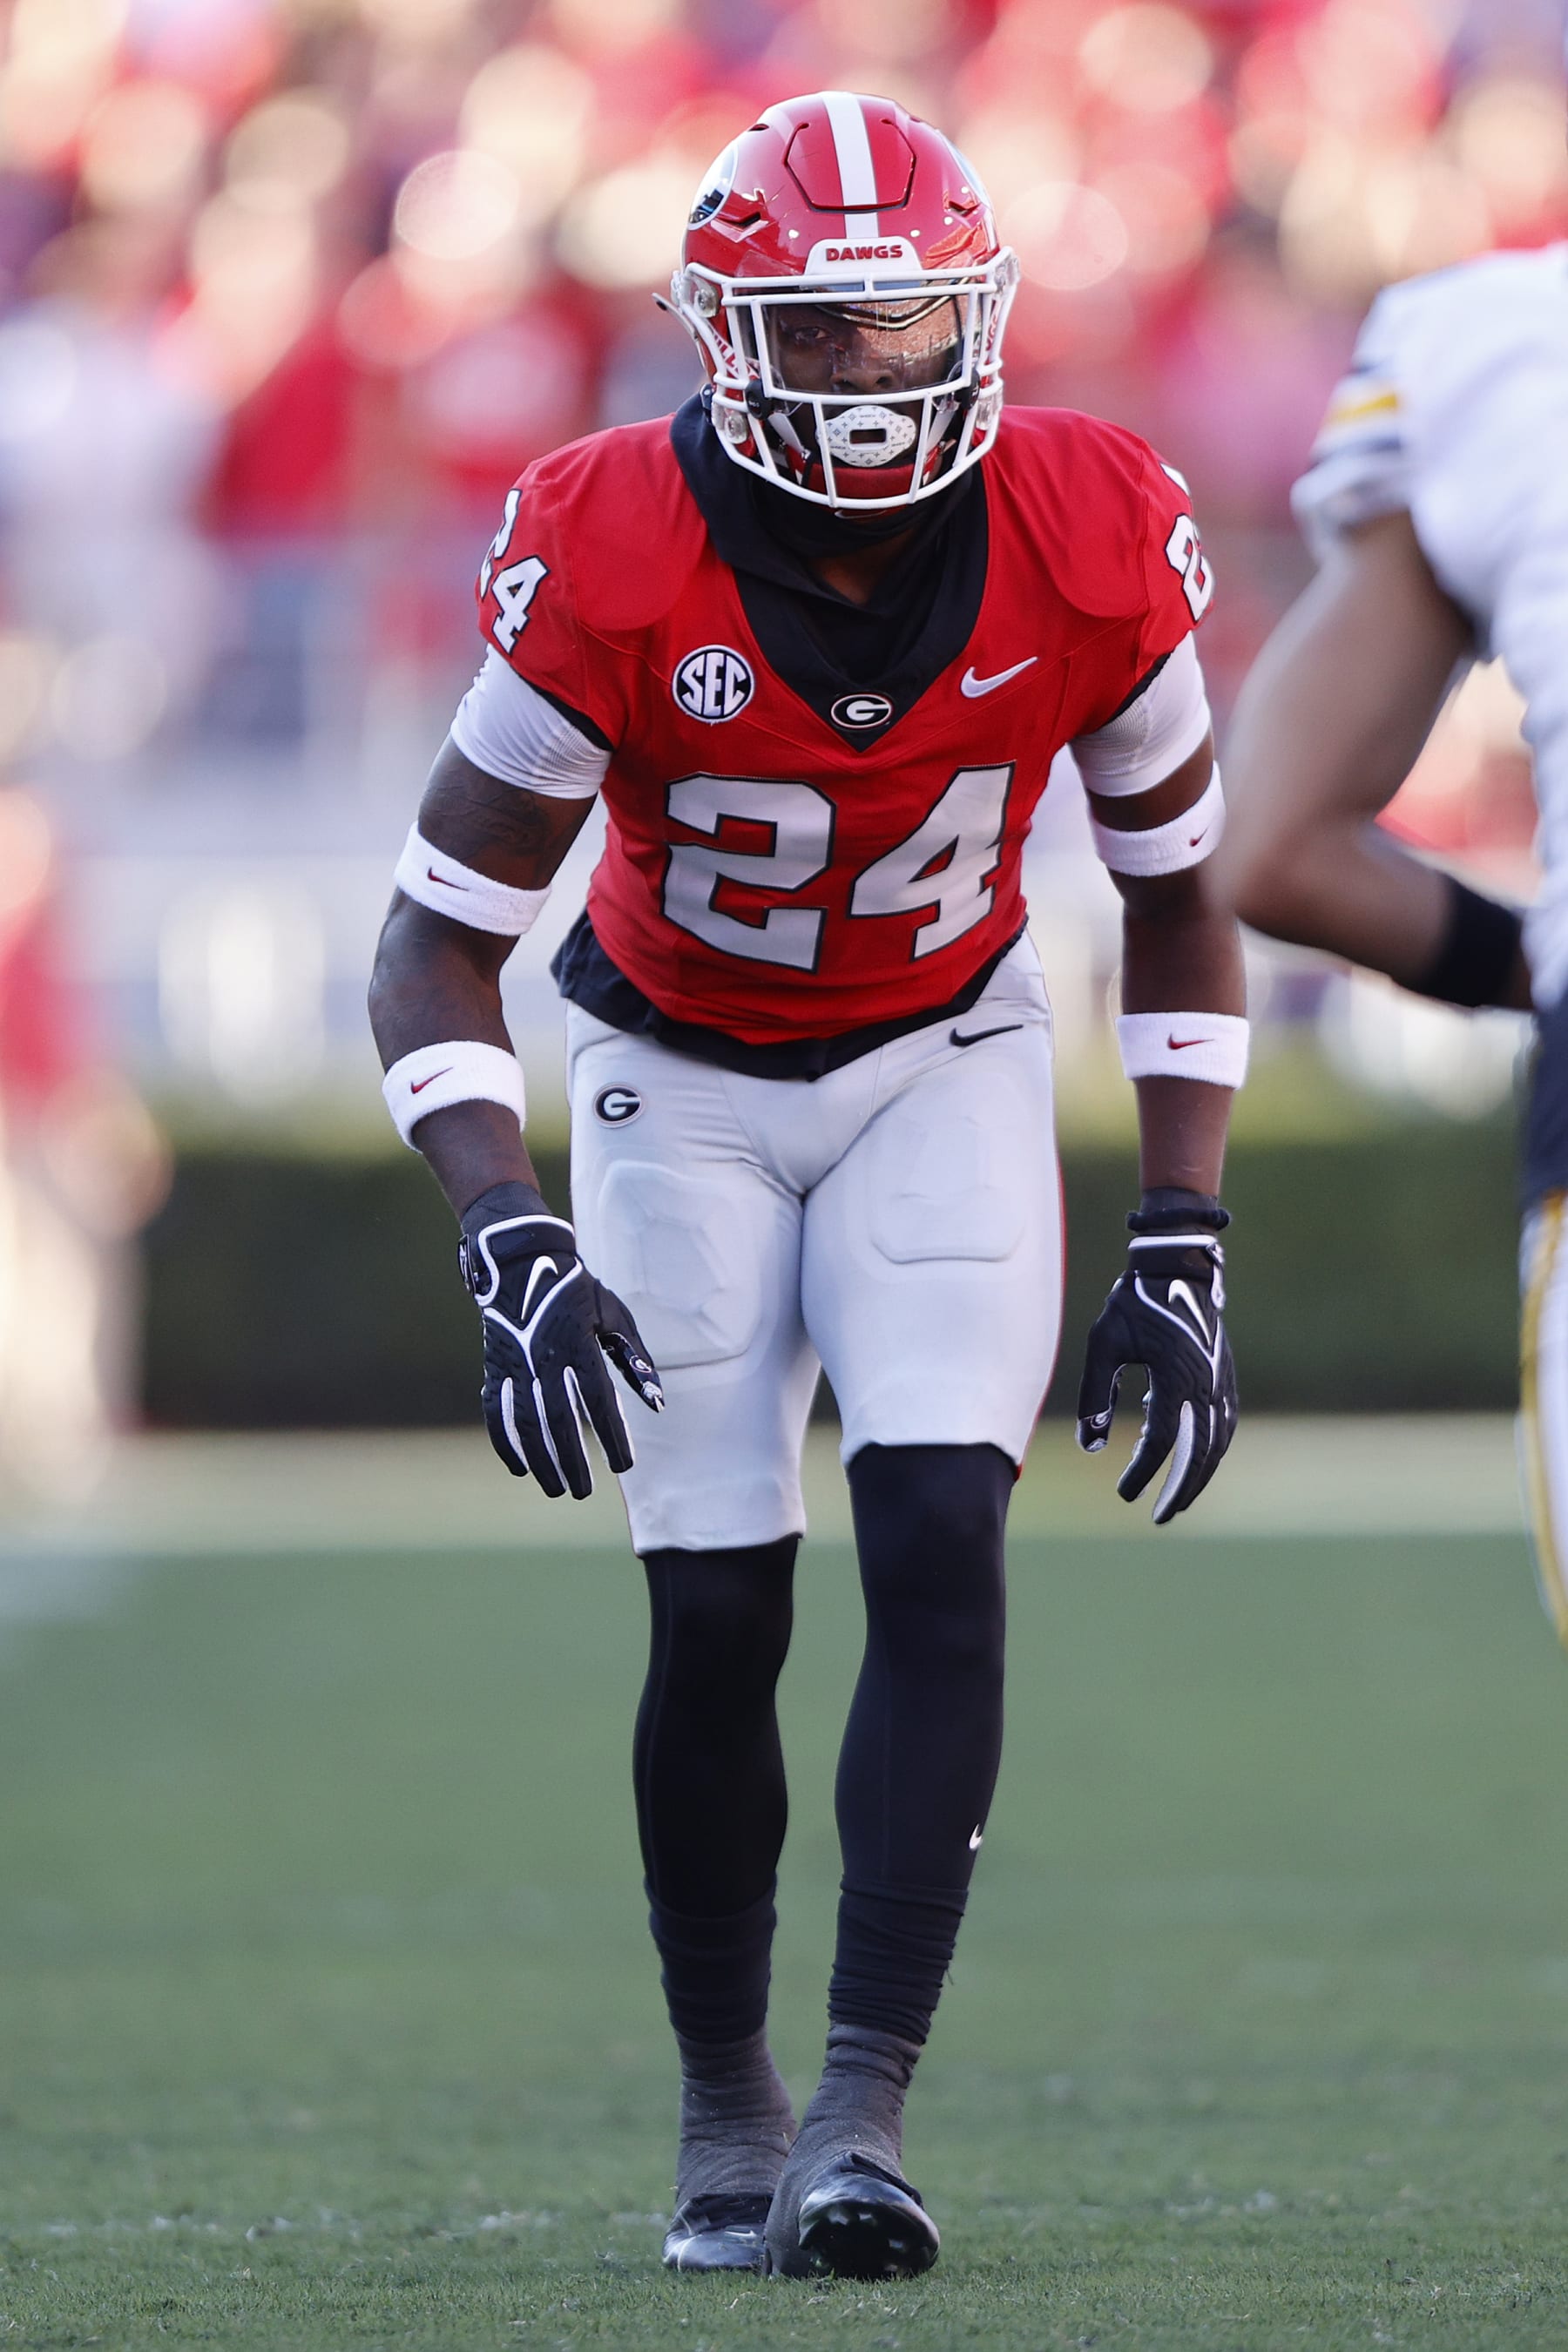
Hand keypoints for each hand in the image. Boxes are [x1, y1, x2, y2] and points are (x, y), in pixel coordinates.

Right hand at [459, 1182, 663, 1497]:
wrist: (520, 1260)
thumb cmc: (577, 1290)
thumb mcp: (613, 1316)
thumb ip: (636, 1360)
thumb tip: (657, 1403)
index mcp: (578, 1344)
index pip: (599, 1401)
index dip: (611, 1436)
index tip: (622, 1466)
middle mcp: (544, 1357)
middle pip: (560, 1421)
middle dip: (573, 1461)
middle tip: (585, 1492)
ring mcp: (515, 1364)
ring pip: (526, 1423)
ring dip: (540, 1460)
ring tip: (555, 1489)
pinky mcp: (494, 1366)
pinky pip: (495, 1412)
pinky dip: (505, 1443)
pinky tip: (520, 1469)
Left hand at [1075, 1226, 1235, 1524]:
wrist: (1178, 1265)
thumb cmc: (1135, 1302)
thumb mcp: (1104, 1343)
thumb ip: (1095, 1394)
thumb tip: (1089, 1446)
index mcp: (1175, 1376)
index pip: (1162, 1440)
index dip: (1144, 1471)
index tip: (1124, 1494)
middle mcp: (1206, 1384)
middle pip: (1199, 1453)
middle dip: (1180, 1490)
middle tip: (1160, 1517)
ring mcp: (1222, 1381)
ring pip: (1218, 1443)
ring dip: (1200, 1475)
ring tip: (1178, 1501)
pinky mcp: (1226, 1377)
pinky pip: (1225, 1424)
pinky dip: (1213, 1450)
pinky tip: (1194, 1461)